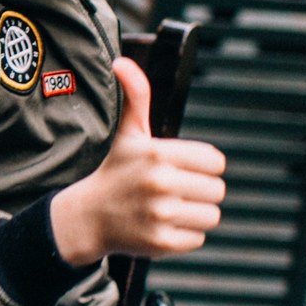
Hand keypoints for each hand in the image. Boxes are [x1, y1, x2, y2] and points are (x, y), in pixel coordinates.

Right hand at [50, 57, 227, 265]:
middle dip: (200, 191)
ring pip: (211, 216)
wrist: (87, 217)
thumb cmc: (115, 171)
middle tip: (176, 191)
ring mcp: (160, 215)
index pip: (216, 161)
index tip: (182, 169)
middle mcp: (159, 183)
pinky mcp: (161, 243)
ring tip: (170, 209)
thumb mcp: (128, 133)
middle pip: (217, 190)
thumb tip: (122, 62)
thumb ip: (136, 96)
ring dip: (195, 214)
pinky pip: (197, 239)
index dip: (203, 166)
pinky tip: (162, 226)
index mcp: (158, 153)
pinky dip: (184, 236)